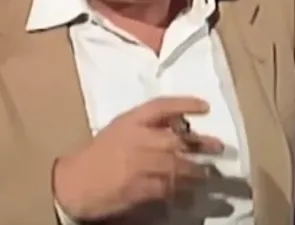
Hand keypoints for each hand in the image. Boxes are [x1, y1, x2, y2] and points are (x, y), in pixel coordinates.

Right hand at [53, 96, 223, 220]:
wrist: (75, 182)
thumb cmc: (99, 153)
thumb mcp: (122, 128)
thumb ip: (149, 124)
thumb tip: (180, 123)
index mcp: (131, 121)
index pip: (162, 106)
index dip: (185, 103)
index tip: (206, 106)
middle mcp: (138, 140)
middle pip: (177, 139)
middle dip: (201, 144)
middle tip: (219, 147)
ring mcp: (141, 166)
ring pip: (179, 167)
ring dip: (197, 170)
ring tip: (209, 173)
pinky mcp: (141, 189)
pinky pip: (169, 189)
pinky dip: (182, 190)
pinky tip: (190, 191)